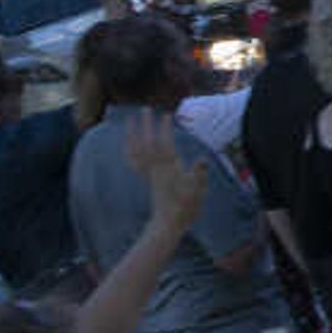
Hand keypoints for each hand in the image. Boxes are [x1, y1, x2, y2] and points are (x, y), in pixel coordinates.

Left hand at [122, 109, 205, 227]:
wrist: (168, 223)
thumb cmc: (186, 208)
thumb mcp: (198, 192)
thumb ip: (199, 175)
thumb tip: (203, 159)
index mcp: (169, 169)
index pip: (166, 145)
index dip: (165, 129)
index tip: (165, 114)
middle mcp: (156, 169)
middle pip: (148, 143)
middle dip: (145, 126)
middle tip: (144, 109)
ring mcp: (150, 173)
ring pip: (137, 150)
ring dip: (133, 134)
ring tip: (130, 121)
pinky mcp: (148, 178)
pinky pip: (135, 161)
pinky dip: (129, 150)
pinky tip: (128, 144)